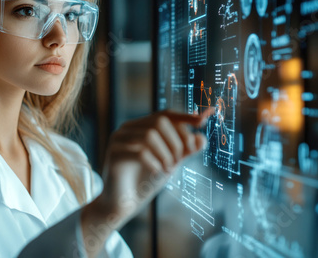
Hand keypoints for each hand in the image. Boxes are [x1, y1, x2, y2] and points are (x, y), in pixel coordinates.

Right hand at [81, 108, 212, 256]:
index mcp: (141, 127)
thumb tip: (201, 137)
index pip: (165, 114)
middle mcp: (128, 128)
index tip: (202, 122)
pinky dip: (155, 162)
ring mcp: (119, 139)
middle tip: (180, 160)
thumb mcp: (170, 163)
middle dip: (176, 141)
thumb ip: (185, 151)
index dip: (185, 117)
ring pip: (150, 135)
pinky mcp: (114, 153)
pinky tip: (157, 173)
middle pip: (159, 121)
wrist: (123, 203)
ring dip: (166, 154)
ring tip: (168, 169)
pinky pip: (139, 151)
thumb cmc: (145, 181)